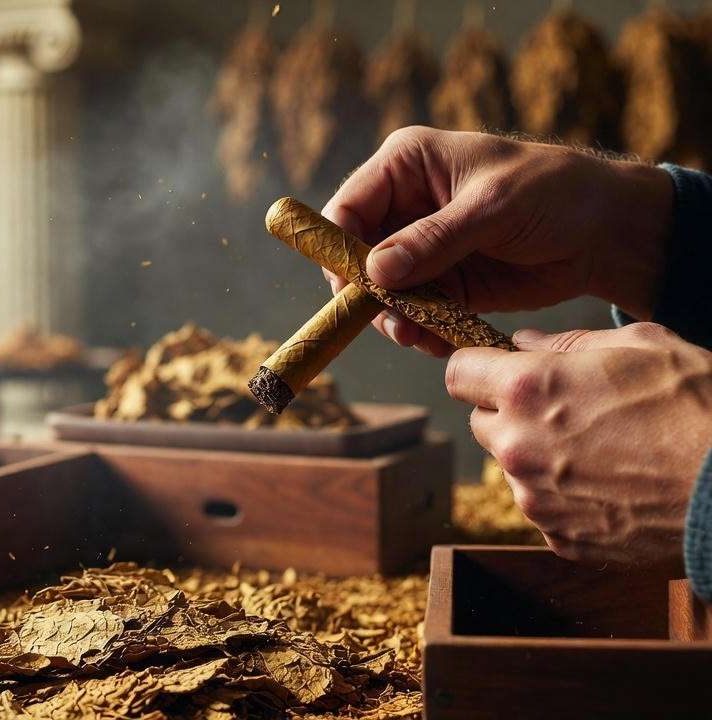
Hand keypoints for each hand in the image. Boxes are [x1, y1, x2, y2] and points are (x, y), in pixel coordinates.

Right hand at [321, 126, 672, 356]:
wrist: (609, 232)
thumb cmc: (555, 193)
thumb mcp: (493, 208)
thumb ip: (433, 239)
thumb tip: (375, 271)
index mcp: (406, 165)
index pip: (347, 207)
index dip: (340, 248)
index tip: (352, 288)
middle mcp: (404, 205)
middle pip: (356, 256)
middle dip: (367, 292)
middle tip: (390, 321)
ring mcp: (421, 247)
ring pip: (381, 291)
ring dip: (393, 318)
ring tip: (419, 335)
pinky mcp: (442, 282)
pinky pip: (412, 312)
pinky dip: (419, 330)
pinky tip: (439, 339)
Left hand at [447, 322, 711, 572]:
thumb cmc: (698, 406)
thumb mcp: (640, 346)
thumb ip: (566, 342)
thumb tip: (523, 342)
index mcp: (526, 389)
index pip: (457, 373)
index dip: (479, 368)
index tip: (500, 370)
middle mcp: (516, 446)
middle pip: (482, 423)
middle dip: (510, 413)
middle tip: (566, 410)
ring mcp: (534, 498)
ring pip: (513, 468)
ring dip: (540, 457)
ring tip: (603, 450)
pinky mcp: (558, 538)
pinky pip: (544, 508)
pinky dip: (567, 497)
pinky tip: (613, 485)